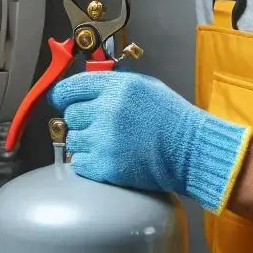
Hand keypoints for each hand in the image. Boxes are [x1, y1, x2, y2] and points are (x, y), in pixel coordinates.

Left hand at [49, 71, 251, 213]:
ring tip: (110, 144)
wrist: (191, 151)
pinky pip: (79, 163)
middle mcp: (106, 110)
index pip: (70, 88)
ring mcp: (104, 140)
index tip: (61, 101)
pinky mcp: (105, 166)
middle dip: (81, 121)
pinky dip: (90, 163)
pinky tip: (110, 158)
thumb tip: (83, 89)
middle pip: (70, 116)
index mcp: (115, 87)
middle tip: (100, 126)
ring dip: (86, 143)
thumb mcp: (144, 86)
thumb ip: (112, 85)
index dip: (63, 96)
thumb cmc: (172, 118)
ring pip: (73, 140)